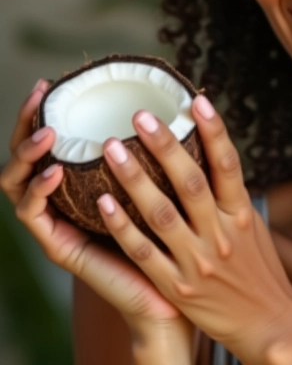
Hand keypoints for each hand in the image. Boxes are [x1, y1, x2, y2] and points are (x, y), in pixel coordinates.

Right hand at [0, 81, 193, 353]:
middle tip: (39, 95)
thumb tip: (188, 97)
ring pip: (20, 184)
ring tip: (47, 134)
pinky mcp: (62, 249)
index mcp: (84, 180)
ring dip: (28, 155)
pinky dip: (40, 194)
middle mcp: (64, 199)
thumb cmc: (176, 231)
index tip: (50, 81)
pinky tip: (55, 174)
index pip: (52, 141)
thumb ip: (166, 148)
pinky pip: (39, 219)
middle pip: (28, 156)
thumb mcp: (169, 181)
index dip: (44, 111)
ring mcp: (59, 223)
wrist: (175, 292)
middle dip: (26, 123)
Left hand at [95, 94, 291, 361]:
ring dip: (134, 179)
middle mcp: (220, 232)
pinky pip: (143, 252)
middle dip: (164, 146)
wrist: (266, 321)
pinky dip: (122, 227)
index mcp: (241, 213)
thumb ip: (230, 196)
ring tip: (112, 148)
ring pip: (161, 213)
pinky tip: (102, 203)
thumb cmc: (259, 269)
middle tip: (140, 115)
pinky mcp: (176, 286)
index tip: (196, 101)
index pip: (227, 164)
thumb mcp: (252, 227)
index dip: (214, 130)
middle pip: (190, 182)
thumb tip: (211, 157)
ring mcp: (196, 260)